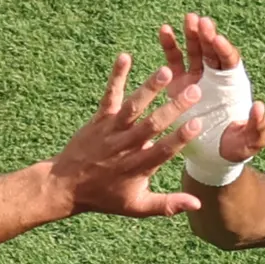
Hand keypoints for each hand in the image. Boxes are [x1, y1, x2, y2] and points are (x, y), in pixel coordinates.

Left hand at [53, 50, 199, 217]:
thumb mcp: (137, 207)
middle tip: (194, 91)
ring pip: (132, 107)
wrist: (66, 185)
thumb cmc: (106, 196)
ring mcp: (111, 130)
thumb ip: (168, 205)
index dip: (181, 138)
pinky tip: (125, 56)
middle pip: (152, 125)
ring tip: (166, 70)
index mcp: (138, 167)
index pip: (163, 151)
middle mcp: (126, 146)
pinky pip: (109, 95)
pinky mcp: (99, 119)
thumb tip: (198, 205)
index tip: (198, 123)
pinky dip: (116, 76)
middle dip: (174, 108)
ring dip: (149, 88)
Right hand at [157, 13, 264, 165]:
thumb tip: (259, 107)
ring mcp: (196, 78)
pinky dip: (170, 45)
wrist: (212, 157)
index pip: (229, 61)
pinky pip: (174, 61)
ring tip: (187, 19)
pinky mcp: (179, 85)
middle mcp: (215, 77)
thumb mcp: (249, 142)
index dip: (224, 49)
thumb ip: (257, 127)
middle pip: (212, 50)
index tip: (217, 39)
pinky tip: (164, 30)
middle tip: (200, 21)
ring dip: (190, 34)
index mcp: (233, 85)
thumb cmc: (234, 148)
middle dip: (207, 35)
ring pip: (194, 51)